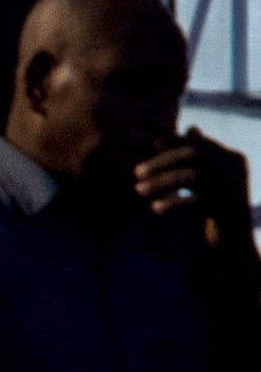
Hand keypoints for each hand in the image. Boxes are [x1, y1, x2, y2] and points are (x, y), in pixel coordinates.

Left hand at [138, 132, 254, 257]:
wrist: (234, 244)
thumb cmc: (218, 209)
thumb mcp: (209, 179)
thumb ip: (201, 155)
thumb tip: (189, 127)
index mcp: (233, 159)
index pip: (201, 144)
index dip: (176, 142)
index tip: (152, 143)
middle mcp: (235, 170)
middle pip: (195, 156)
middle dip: (163, 161)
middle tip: (137, 171)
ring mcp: (231, 189)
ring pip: (190, 178)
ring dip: (160, 182)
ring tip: (138, 190)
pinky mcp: (223, 211)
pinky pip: (192, 204)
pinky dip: (172, 204)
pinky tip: (154, 209)